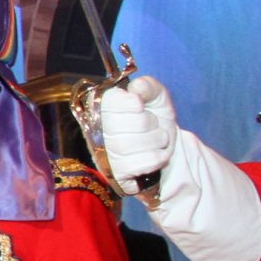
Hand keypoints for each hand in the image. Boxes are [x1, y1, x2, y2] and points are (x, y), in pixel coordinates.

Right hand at [92, 76, 177, 193]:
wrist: (164, 148)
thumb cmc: (156, 119)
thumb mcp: (156, 97)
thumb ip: (148, 86)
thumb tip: (137, 88)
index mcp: (102, 107)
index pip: (107, 102)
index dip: (129, 102)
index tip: (141, 105)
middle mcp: (96, 131)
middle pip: (119, 124)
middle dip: (148, 123)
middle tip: (154, 124)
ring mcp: (104, 155)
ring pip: (127, 145)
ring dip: (154, 140)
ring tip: (158, 138)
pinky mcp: (116, 174)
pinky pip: (137, 164)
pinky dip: (156, 157)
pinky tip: (156, 153)